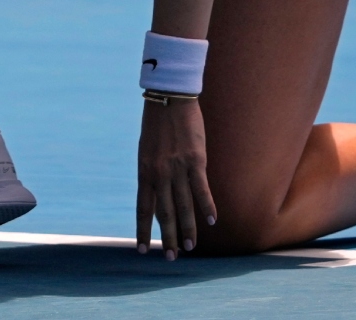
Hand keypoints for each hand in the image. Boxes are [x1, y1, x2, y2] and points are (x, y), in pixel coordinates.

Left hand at [136, 97, 216, 258]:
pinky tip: (212, 221)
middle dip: (167, 237)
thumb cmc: (157, 123)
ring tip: (189, 247)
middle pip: (164, 213)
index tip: (143, 250)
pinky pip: (201, 188)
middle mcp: (160, 173)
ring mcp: (177, 168)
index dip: (143, 230)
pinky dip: (207, 206)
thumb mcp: (147, 150)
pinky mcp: (195, 160)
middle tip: (171, 258)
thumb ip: (152, 172)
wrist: (169, 98)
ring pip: (183, 205)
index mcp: (145, 171)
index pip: (143, 208)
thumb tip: (159, 193)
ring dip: (187, 228)